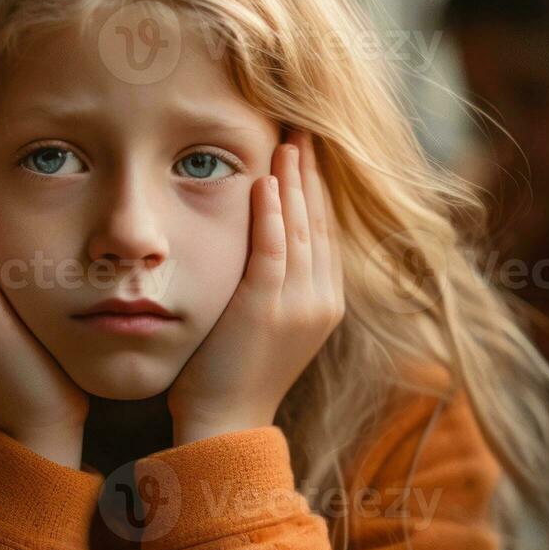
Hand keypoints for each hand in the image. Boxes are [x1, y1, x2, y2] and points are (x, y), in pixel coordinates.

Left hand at [167, 131, 345, 444]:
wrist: (224, 423)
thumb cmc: (232, 374)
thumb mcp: (265, 323)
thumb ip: (272, 283)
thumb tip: (260, 243)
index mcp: (324, 302)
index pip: (324, 230)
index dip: (317, 187)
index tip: (307, 150)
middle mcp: (321, 300)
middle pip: (319, 220)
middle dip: (310, 171)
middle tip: (302, 126)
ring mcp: (298, 304)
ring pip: (302, 227)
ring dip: (294, 179)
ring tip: (287, 139)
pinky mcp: (266, 307)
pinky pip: (275, 248)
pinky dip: (274, 211)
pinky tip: (268, 178)